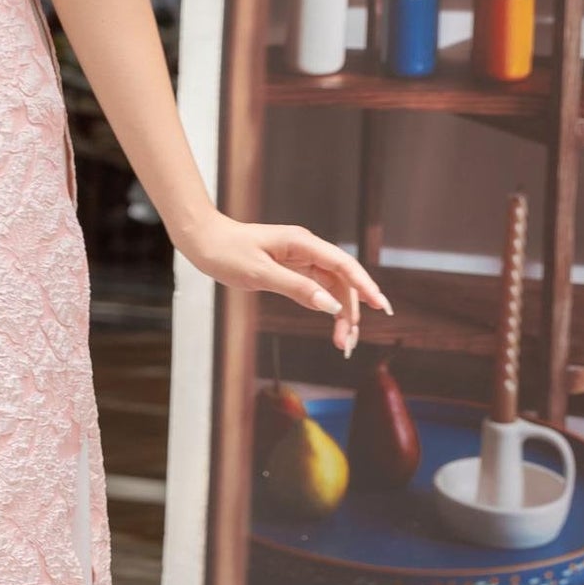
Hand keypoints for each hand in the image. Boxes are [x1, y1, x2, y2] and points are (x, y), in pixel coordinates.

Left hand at [178, 213, 390, 355]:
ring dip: (340, 313)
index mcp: (303, 243)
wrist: (203, 240)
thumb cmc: (227, 252)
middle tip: (349, 344)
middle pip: (341, 281)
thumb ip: (296, 289)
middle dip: (351, 311)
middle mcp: (306, 249)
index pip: (344, 266)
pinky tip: (331, 325)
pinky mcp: (291, 269)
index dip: (365, 286)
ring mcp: (300, 259)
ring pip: (331, 287)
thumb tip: (330, 306)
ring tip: (342, 343)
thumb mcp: (260, 273)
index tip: (380, 307)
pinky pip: (316, 289)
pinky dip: (325, 308)